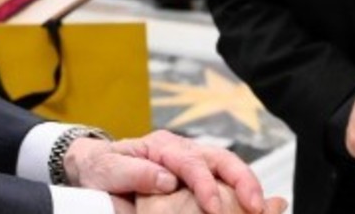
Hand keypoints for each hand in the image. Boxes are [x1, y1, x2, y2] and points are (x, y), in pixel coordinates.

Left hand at [65, 129, 266, 213]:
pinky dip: (239, 194)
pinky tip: (251, 208)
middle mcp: (183, 150)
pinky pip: (222, 182)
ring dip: (247, 186)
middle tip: (255, 205)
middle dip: (242, 180)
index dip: (206, 185)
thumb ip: (135, 172)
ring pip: (228, 168)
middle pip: (222, 159)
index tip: (214, 208)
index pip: (192, 163)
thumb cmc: (101, 168)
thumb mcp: (108, 169)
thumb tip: (167, 178)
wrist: (94, 169)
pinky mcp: (194, 179)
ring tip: (261, 209)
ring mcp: (192, 162)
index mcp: (162, 146)